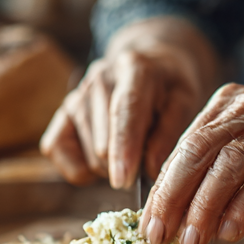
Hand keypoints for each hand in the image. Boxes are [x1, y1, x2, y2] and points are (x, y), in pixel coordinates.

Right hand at [40, 19, 217, 188]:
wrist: (149, 63)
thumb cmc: (169, 87)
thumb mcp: (185, 100)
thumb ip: (170, 133)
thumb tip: (148, 170)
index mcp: (134, 69)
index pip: (124, 110)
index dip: (123, 147)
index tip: (123, 180)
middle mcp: (99, 79)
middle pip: (102, 142)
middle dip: (127, 165)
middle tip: (147, 157)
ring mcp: (76, 95)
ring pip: (87, 153)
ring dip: (110, 166)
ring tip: (128, 151)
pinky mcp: (61, 114)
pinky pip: (57, 150)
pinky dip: (80, 168)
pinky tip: (101, 158)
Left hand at [140, 84, 243, 243]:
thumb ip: (217, 184)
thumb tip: (181, 226)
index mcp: (221, 108)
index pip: (182, 151)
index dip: (163, 190)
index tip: (149, 225)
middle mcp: (243, 109)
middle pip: (196, 152)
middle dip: (173, 197)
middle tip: (159, 235)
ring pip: (228, 164)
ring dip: (205, 207)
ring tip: (193, 241)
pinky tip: (232, 232)